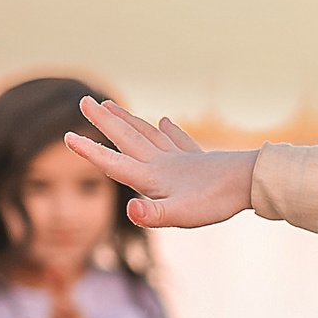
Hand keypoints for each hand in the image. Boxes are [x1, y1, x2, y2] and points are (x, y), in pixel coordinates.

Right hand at [61, 98, 256, 229]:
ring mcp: (180, 157)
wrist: (251, 182)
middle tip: (84, 101)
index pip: (113, 163)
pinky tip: (167, 121)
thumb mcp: (180, 216)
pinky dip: (169, 130)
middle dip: (104, 121)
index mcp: (151, 177)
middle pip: (127, 138)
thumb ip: (152, 215)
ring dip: (128, 120)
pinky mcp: (199, 158)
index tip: (67, 136)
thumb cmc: (214, 202)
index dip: (89, 152)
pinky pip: (179, 140)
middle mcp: (161, 162)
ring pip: (148, 134)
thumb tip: (130, 210)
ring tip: (111, 106)